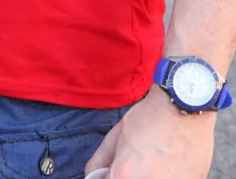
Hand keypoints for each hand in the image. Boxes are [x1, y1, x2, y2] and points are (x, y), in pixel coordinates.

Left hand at [86, 86, 214, 177]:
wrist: (183, 106)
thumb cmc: (150, 118)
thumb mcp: (117, 134)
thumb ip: (101, 159)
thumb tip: (93, 175)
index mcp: (124, 175)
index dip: (110, 176)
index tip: (115, 170)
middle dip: (128, 176)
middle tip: (138, 163)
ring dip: (150, 175)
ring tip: (156, 162)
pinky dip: (169, 176)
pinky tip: (171, 164)